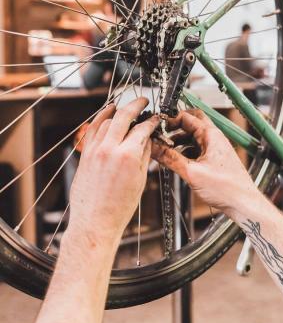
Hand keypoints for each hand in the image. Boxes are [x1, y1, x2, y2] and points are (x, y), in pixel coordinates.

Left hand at [68, 98, 158, 242]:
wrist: (95, 222)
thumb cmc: (119, 207)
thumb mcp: (140, 179)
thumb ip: (145, 155)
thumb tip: (148, 140)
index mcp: (128, 156)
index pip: (142, 129)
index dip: (152, 121)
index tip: (156, 118)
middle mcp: (109, 149)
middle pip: (123, 116)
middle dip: (135, 105)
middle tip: (143, 100)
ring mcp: (95, 151)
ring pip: (106, 121)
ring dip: (117, 111)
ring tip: (126, 108)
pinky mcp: (85, 155)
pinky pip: (92, 130)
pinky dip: (99, 119)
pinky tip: (106, 113)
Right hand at [152, 110, 258, 217]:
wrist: (242, 202)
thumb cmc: (226, 188)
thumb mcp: (192, 173)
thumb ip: (170, 159)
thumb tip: (154, 148)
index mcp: (211, 135)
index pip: (187, 117)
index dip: (171, 120)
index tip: (158, 127)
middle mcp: (214, 138)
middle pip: (192, 123)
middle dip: (176, 127)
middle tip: (163, 134)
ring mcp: (215, 148)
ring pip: (194, 137)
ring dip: (180, 140)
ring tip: (166, 150)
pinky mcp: (215, 158)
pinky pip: (198, 148)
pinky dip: (186, 151)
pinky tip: (178, 161)